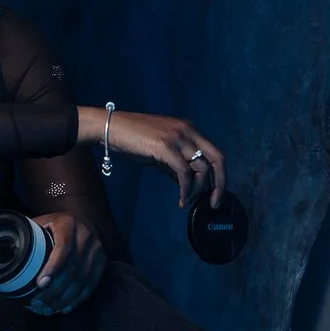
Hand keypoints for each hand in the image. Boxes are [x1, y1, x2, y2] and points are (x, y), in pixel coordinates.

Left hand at [26, 211, 106, 315]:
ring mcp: (97, 249)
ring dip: (65, 299)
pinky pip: (91, 285)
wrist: (78, 221)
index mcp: (68, 223)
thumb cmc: (51, 226)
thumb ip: (26, 235)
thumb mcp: (39, 224)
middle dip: (55, 290)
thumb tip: (3, 250)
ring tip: (48, 309)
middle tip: (39, 303)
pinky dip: (77, 299)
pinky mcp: (103, 262)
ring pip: (83, 280)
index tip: (40, 284)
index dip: (52, 268)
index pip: (63, 248)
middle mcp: (87, 234)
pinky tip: (64, 308)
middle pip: (73, 268)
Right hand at [80, 107, 228, 209]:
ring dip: (198, 190)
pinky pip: (184, 172)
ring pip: (201, 168)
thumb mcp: (160, 151)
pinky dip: (186, 189)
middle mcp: (187, 131)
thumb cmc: (132, 139)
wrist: (110, 128)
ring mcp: (177, 137)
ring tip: (187, 201)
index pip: (214, 153)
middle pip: (217, 159)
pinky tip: (181, 198)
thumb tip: (188, 184)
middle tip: (213, 203)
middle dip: (219, 184)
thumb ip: (176, 165)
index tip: (214, 194)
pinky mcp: (165, 146)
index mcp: (189, 129)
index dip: (219, 176)